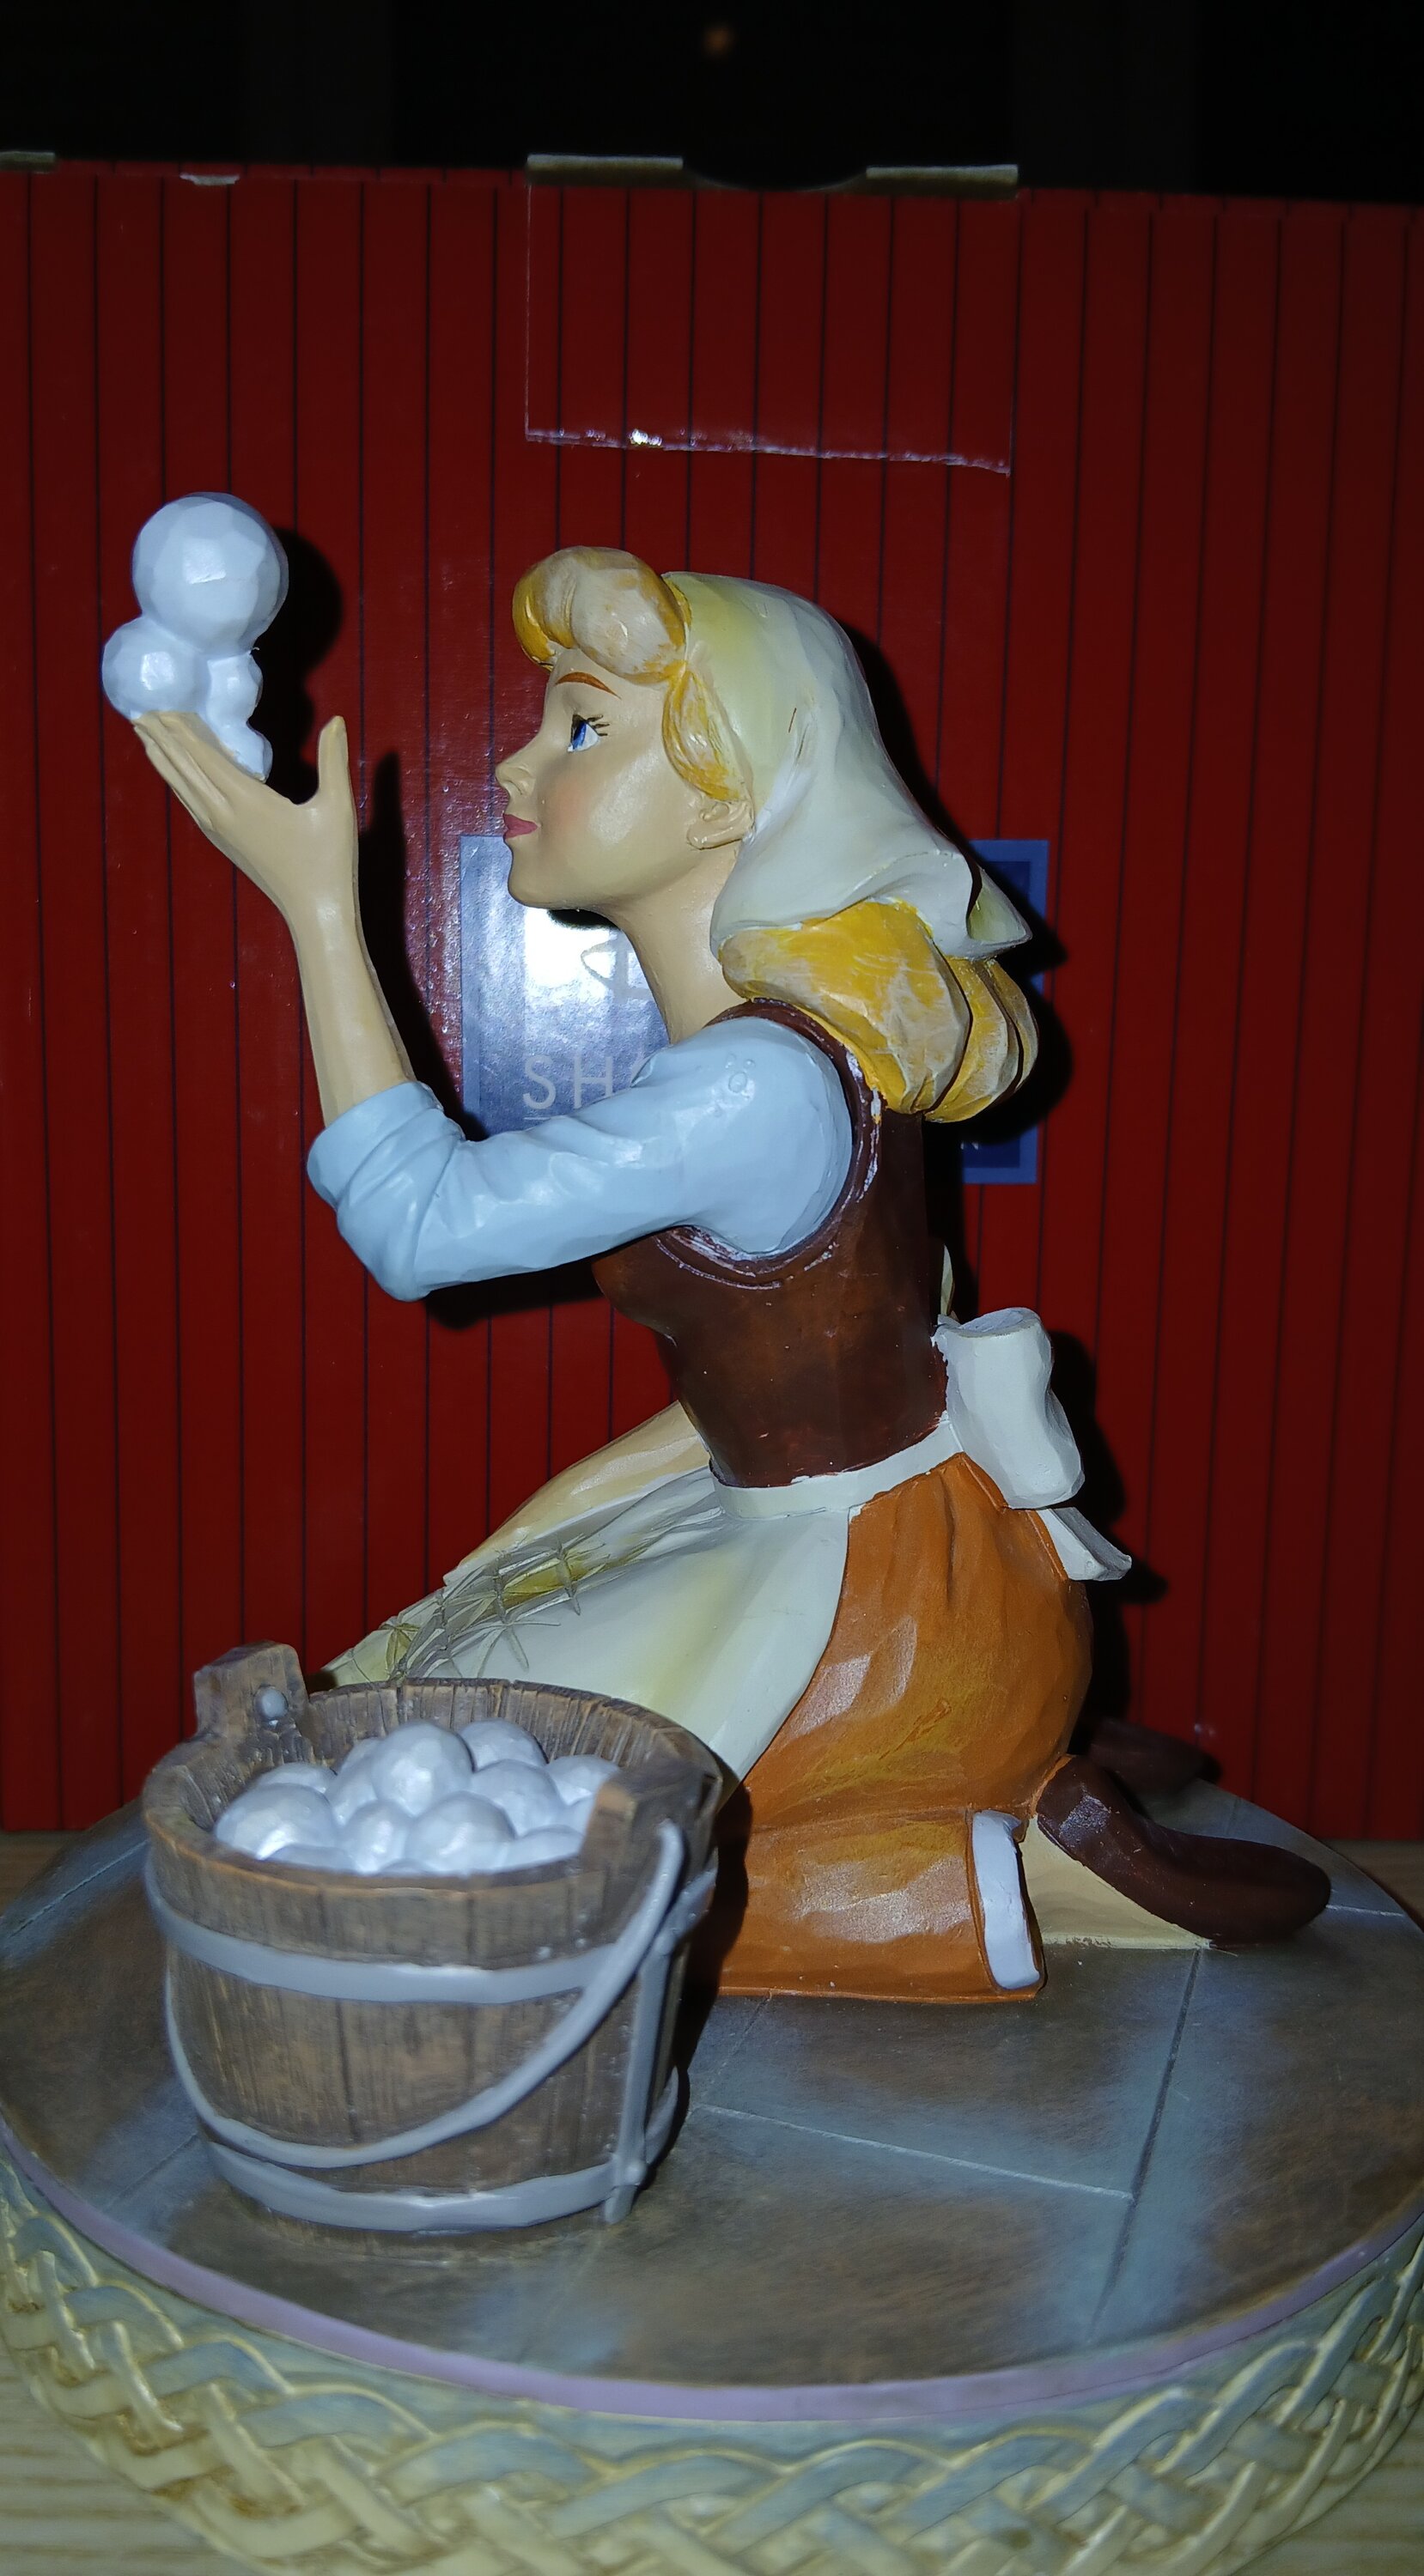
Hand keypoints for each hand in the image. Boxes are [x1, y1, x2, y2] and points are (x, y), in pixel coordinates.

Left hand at [135, 710, 357, 925]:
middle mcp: (224, 814)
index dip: (181, 729)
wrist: (314, 911)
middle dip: (161, 739)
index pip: (204, 756)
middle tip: (138, 711)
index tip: (159, 705)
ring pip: (182, 786)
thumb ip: (333, 759)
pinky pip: (191, 803)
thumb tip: (338, 720)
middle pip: (184, 768)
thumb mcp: (337, 807)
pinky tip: (173, 773)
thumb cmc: (329, 860)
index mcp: (247, 801)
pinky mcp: (222, 842)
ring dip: (163, 759)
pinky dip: (177, 781)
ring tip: (144, 735)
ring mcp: (219, 830)